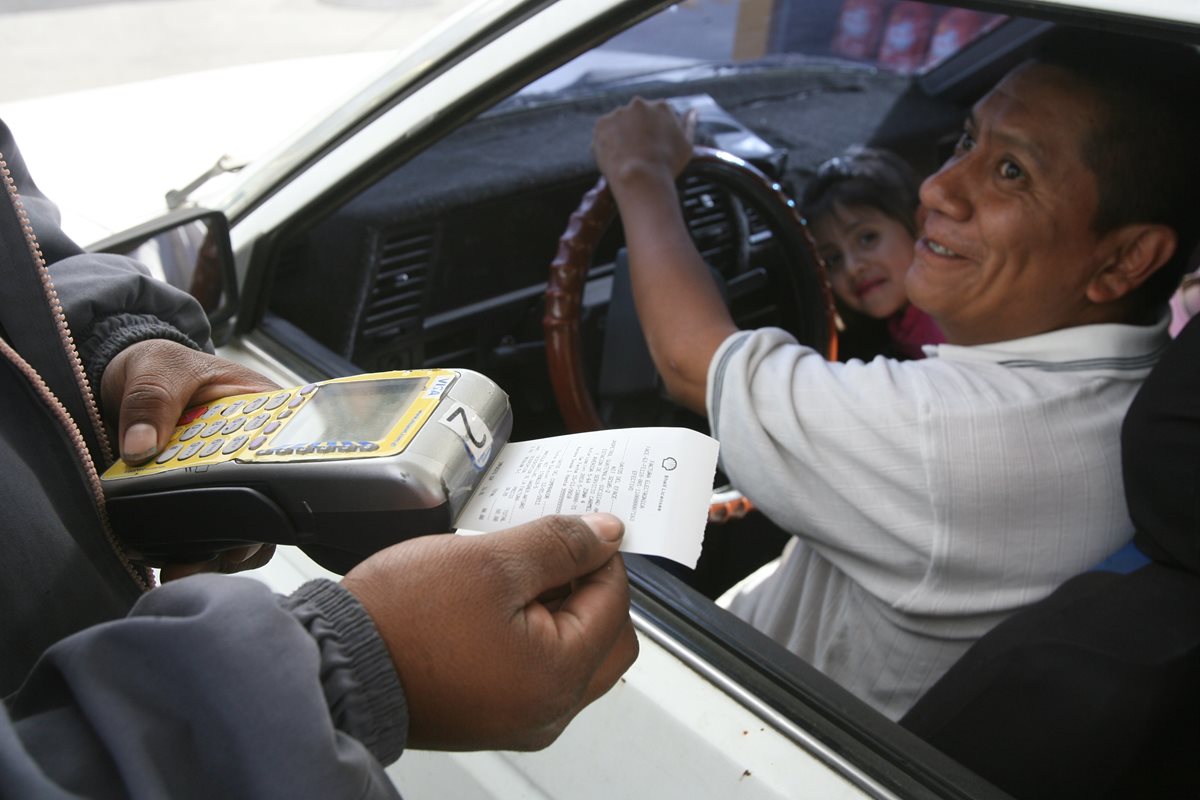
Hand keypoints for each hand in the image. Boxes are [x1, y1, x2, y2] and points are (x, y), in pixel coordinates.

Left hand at [100, 339, 280, 578]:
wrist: (124, 381)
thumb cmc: (157, 363)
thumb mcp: (155, 368)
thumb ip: (150, 401)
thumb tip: (141, 446)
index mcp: (263, 410)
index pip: (288, 452)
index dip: (281, 486)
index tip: (262, 512)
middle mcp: (254, 449)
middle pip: (272, 500)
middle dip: (249, 534)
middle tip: (225, 555)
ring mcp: (230, 478)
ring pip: (245, 525)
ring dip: (221, 550)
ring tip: (189, 568)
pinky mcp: (202, 497)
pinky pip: (210, 531)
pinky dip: (197, 550)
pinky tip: (175, 563)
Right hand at [342, 514, 637, 750]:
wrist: (335, 664)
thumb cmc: (402, 620)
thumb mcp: (492, 561)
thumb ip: (560, 543)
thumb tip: (606, 534)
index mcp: (558, 677)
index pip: (616, 602)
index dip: (600, 555)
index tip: (578, 528)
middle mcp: (547, 711)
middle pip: (607, 637)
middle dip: (589, 587)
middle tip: (552, 551)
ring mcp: (519, 719)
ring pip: (573, 654)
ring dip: (560, 609)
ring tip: (516, 574)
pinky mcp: (491, 715)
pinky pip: (536, 670)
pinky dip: (532, 634)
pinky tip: (497, 603)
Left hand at [593, 97, 695, 189]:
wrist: (640, 178)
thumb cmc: (668, 165)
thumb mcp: (687, 146)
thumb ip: (689, 125)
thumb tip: (693, 110)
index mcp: (662, 106)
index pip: (658, 115)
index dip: (656, 133)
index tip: (654, 148)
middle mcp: (640, 104)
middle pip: (638, 116)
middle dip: (638, 131)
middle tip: (639, 154)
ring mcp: (619, 112)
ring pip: (620, 123)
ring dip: (622, 135)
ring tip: (627, 157)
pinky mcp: (602, 124)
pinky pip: (604, 132)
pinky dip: (607, 142)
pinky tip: (616, 157)